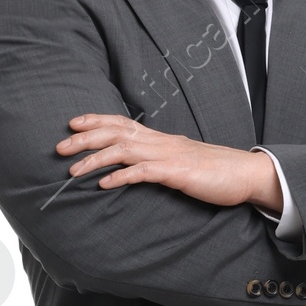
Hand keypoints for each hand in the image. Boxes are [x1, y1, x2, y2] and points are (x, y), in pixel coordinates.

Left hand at [59, 116, 281, 211]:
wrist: (246, 174)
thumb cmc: (214, 171)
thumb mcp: (180, 162)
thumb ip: (158, 160)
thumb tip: (137, 166)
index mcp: (160, 138)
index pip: (121, 121)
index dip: (95, 120)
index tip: (71, 123)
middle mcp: (160, 141)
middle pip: (115, 132)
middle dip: (84, 138)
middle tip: (59, 148)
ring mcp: (168, 155)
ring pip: (123, 150)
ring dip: (95, 159)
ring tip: (72, 170)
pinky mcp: (177, 172)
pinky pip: (143, 172)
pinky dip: (121, 177)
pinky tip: (104, 185)